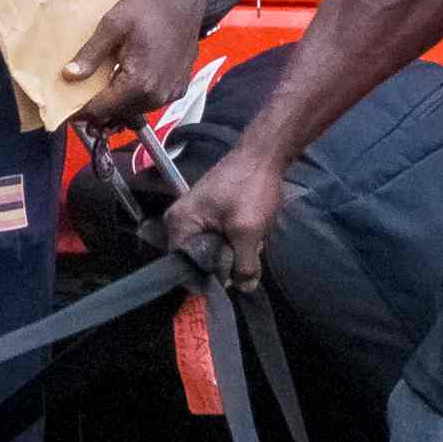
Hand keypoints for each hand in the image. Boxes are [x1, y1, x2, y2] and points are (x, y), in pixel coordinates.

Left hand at [67, 0, 221, 124]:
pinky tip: (127, 80)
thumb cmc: (149, 8)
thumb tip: (69, 75)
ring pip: (135, 110)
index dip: (81, 111)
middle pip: (119, 114)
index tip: (68, 108)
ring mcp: (171, 93)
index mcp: (139, 83)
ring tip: (104, 88)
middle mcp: (157, 94)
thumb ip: (90, 54)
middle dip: (100, 108)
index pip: (101, 109)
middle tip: (83, 97)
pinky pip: (152, 101)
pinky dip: (137, 97)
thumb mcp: (112, 26)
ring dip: (119, 103)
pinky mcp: (179, 88)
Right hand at [159, 139, 293, 291]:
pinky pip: (220, 238)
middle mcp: (180, 222)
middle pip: (199, 261)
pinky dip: (236, 240)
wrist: (263, 154)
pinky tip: (251, 232)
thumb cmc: (250, 188)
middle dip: (225, 264)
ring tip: (252, 240)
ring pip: (213, 251)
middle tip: (246, 255)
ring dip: (234, 252)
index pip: (184, 269)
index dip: (208, 280)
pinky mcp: (210, 213)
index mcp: (179, 225)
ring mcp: (195, 217)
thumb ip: (243, 264)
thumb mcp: (247, 231)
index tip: (230, 281)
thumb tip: (244, 288)